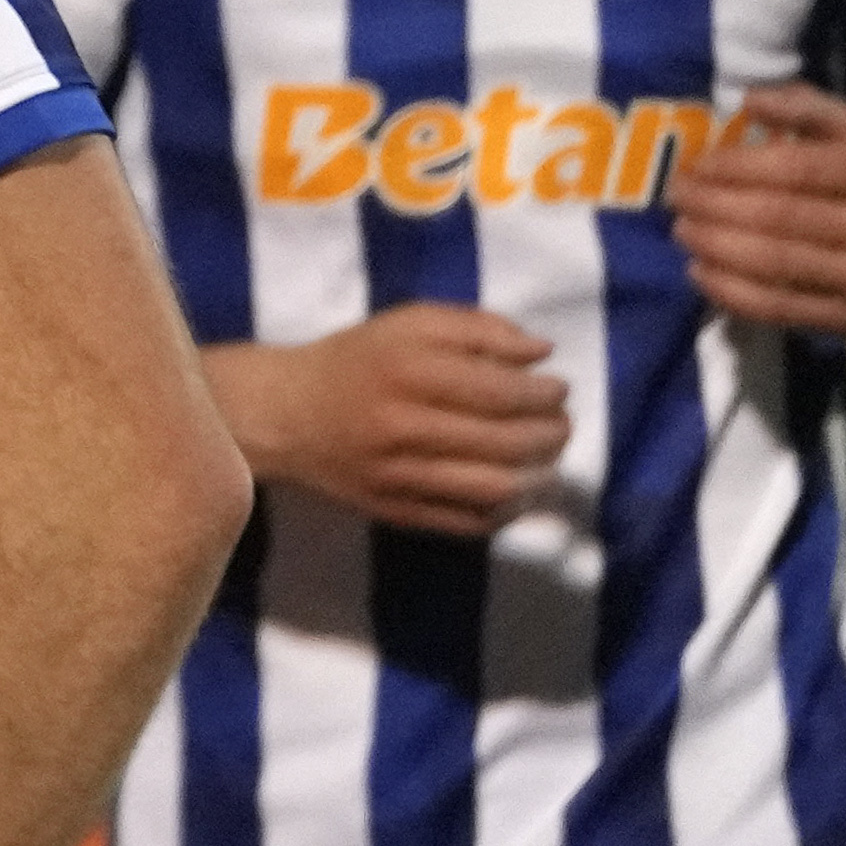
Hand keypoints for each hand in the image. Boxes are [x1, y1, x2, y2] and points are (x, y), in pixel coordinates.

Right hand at [203, 302, 567, 537]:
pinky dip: (505, 511)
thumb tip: (542, 351)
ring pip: (493, 488)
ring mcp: (397, 475)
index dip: (544, 394)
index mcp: (408, 370)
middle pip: (505, 442)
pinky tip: (516, 491)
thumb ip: (477, 329)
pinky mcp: (394, 511)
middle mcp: (402, 425)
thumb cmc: (356, 361)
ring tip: (546, 459)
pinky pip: (466, 522)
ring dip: (539, 476)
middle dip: (551, 434)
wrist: (285, 415)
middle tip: (560, 424)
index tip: (558, 389)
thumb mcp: (409, 323)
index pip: (500, 391)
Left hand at [667, 82, 845, 336]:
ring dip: (715, 247)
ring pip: (775, 264)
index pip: (800, 167)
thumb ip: (806, 109)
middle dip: (716, 205)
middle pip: (781, 216)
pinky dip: (729, 290)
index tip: (698, 166)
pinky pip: (777, 306)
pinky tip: (700, 271)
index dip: (740, 166)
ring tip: (683, 231)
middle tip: (679, 197)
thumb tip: (750, 99)